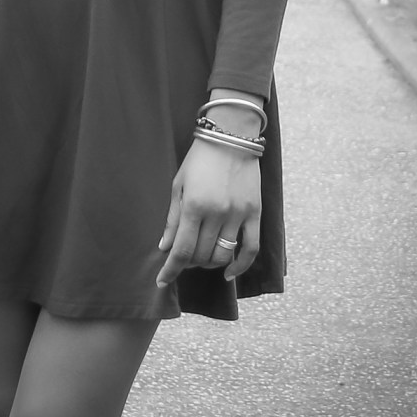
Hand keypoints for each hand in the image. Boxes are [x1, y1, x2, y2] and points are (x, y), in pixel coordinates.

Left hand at [156, 140, 261, 286]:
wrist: (231, 135)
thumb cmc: (199, 159)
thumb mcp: (179, 185)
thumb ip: (172, 219)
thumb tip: (165, 248)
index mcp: (194, 206)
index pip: (181, 250)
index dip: (171, 270)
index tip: (162, 281)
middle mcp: (217, 213)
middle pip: (201, 256)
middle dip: (188, 263)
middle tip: (183, 257)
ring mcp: (238, 214)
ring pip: (222, 255)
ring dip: (208, 263)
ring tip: (201, 257)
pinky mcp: (255, 213)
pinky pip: (251, 248)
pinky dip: (240, 266)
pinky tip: (228, 273)